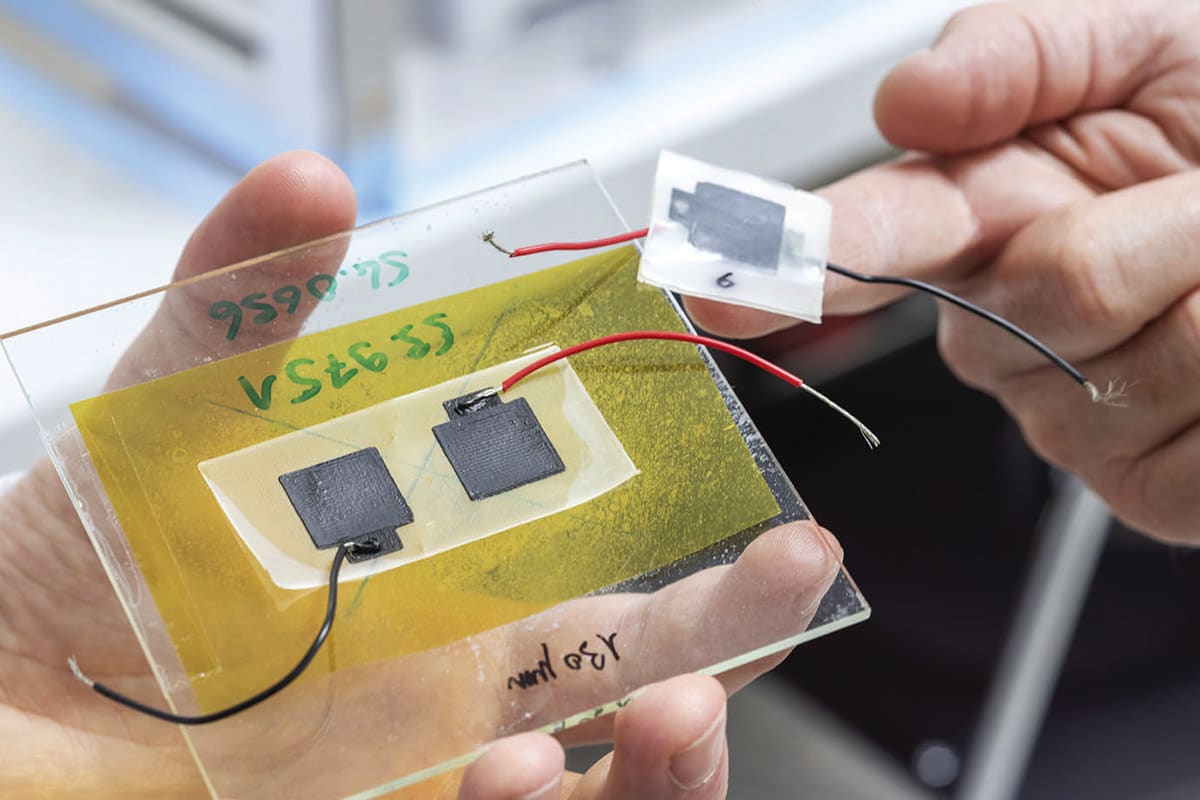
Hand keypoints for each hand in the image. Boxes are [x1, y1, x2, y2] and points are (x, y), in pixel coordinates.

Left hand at [0, 152, 843, 797]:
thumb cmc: (85, 568)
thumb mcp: (178, 421)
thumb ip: (245, 308)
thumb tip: (310, 183)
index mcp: (456, 588)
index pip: (624, 569)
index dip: (717, 543)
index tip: (784, 509)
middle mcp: (465, 692)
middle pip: (651, 680)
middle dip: (741, 635)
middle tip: (796, 568)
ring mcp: (435, 773)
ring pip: (612, 792)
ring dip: (670, 764)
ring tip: (674, 711)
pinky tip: (516, 775)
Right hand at [687, 0, 1199, 544]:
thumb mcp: (1154, 37)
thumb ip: (1019, 49)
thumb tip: (903, 100)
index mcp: (991, 210)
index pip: (869, 236)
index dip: (785, 256)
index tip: (706, 269)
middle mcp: (1008, 324)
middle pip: (1031, 296)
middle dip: (1138, 232)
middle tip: (1198, 192)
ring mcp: (1071, 417)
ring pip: (1120, 365)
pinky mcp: (1145, 489)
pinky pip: (1181, 443)